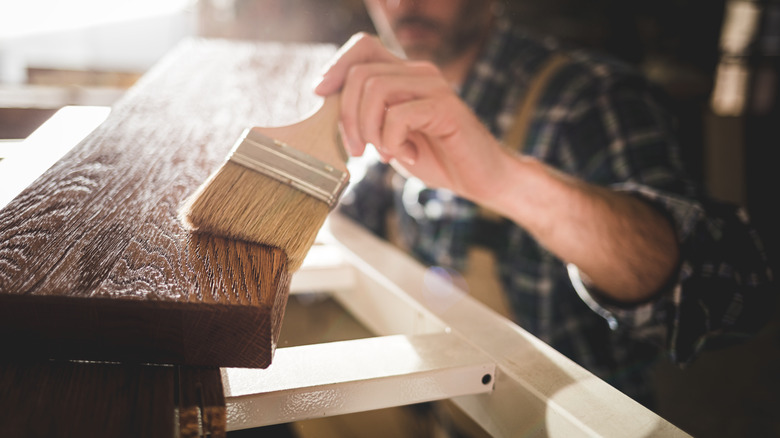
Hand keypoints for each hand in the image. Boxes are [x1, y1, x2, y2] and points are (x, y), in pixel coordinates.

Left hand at [314, 33, 512, 202]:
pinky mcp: (446, 107)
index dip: (336, 66)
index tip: (320, 94)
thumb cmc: (435, 158)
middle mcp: (419, 72)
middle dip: (346, 116)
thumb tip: (326, 106)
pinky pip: (399, 116)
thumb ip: (365, 117)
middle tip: (356, 149)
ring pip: (376, 90)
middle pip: (360, 73)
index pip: (362, 47)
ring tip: (383, 153)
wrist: (480, 179)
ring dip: (369, 129)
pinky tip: (409, 156)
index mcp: (404, 74)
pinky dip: (393, 142)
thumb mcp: (388, 136)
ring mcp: (434, 86)